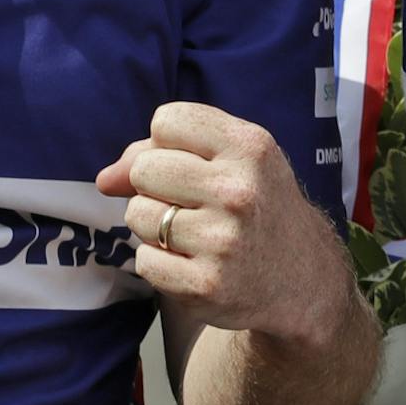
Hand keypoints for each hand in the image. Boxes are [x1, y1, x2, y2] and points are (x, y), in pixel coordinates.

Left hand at [96, 102, 352, 348]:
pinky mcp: (206, 284)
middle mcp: (240, 189)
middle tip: (191, 203)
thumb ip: (166, 152)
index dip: (167, 143)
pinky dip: (160, 263)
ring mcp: (224, 239)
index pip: (167, 120)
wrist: (301, 276)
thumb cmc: (256, 205)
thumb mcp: (234, 162)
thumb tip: (104, 179)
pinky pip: (144, 261)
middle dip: (155, 186)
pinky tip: (194, 263)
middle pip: (144, 168)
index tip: (191, 162)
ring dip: (153, 226)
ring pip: (137, 215)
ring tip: (194, 233)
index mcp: (252, 147)